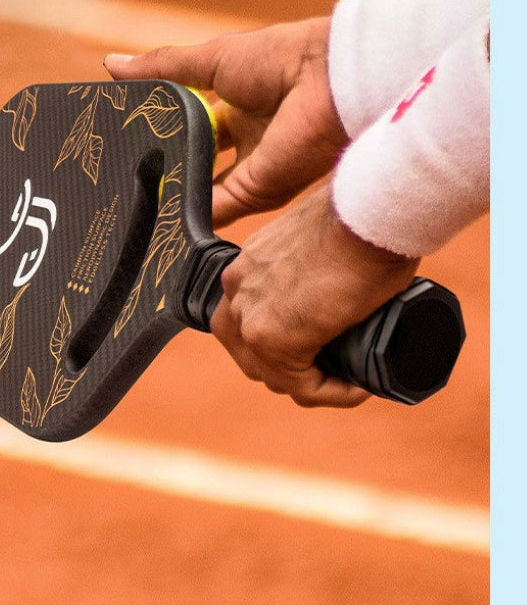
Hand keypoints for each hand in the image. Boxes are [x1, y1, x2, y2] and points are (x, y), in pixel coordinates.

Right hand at [104, 19, 347, 227]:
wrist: (326, 80)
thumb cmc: (277, 58)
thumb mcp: (209, 60)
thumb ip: (162, 69)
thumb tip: (111, 65)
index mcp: (235, 107)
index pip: (190, 129)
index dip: (162, 137)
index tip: (126, 145)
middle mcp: (243, 143)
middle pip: (196, 166)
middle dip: (167, 173)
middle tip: (125, 182)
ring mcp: (249, 170)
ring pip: (202, 192)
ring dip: (174, 198)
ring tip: (134, 204)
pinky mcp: (255, 192)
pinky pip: (215, 209)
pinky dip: (188, 214)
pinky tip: (158, 215)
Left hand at [209, 182, 419, 407]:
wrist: (366, 209)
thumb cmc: (360, 216)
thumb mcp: (324, 241)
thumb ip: (318, 262)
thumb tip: (343, 285)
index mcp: (246, 267)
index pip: (248, 320)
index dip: (282, 342)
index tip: (324, 346)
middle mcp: (238, 290)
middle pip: (250, 352)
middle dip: (288, 368)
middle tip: (333, 368)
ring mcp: (250, 315)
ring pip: (273, 375)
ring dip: (311, 384)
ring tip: (350, 379)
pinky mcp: (273, 338)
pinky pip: (302, 387)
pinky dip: (333, 394)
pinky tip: (359, 387)